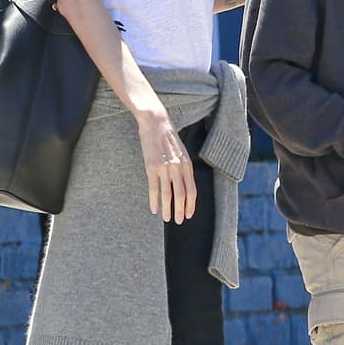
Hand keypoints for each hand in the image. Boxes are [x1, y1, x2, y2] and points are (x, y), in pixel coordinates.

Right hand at [135, 107, 195, 223]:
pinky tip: (154, 209)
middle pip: (181, 195)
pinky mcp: (151, 167)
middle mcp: (178, 168)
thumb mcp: (181, 153)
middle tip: (178, 221)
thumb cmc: (168, 138)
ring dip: (167, 209)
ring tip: (166, 219)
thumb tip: (184, 185)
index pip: (192, 191)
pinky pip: (154, 188)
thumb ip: (183, 168)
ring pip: (168, 195)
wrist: (156, 123)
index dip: (190, 205)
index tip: (188, 215)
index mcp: (187, 165)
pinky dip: (154, 201)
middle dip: (180, 211)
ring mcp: (164, 168)